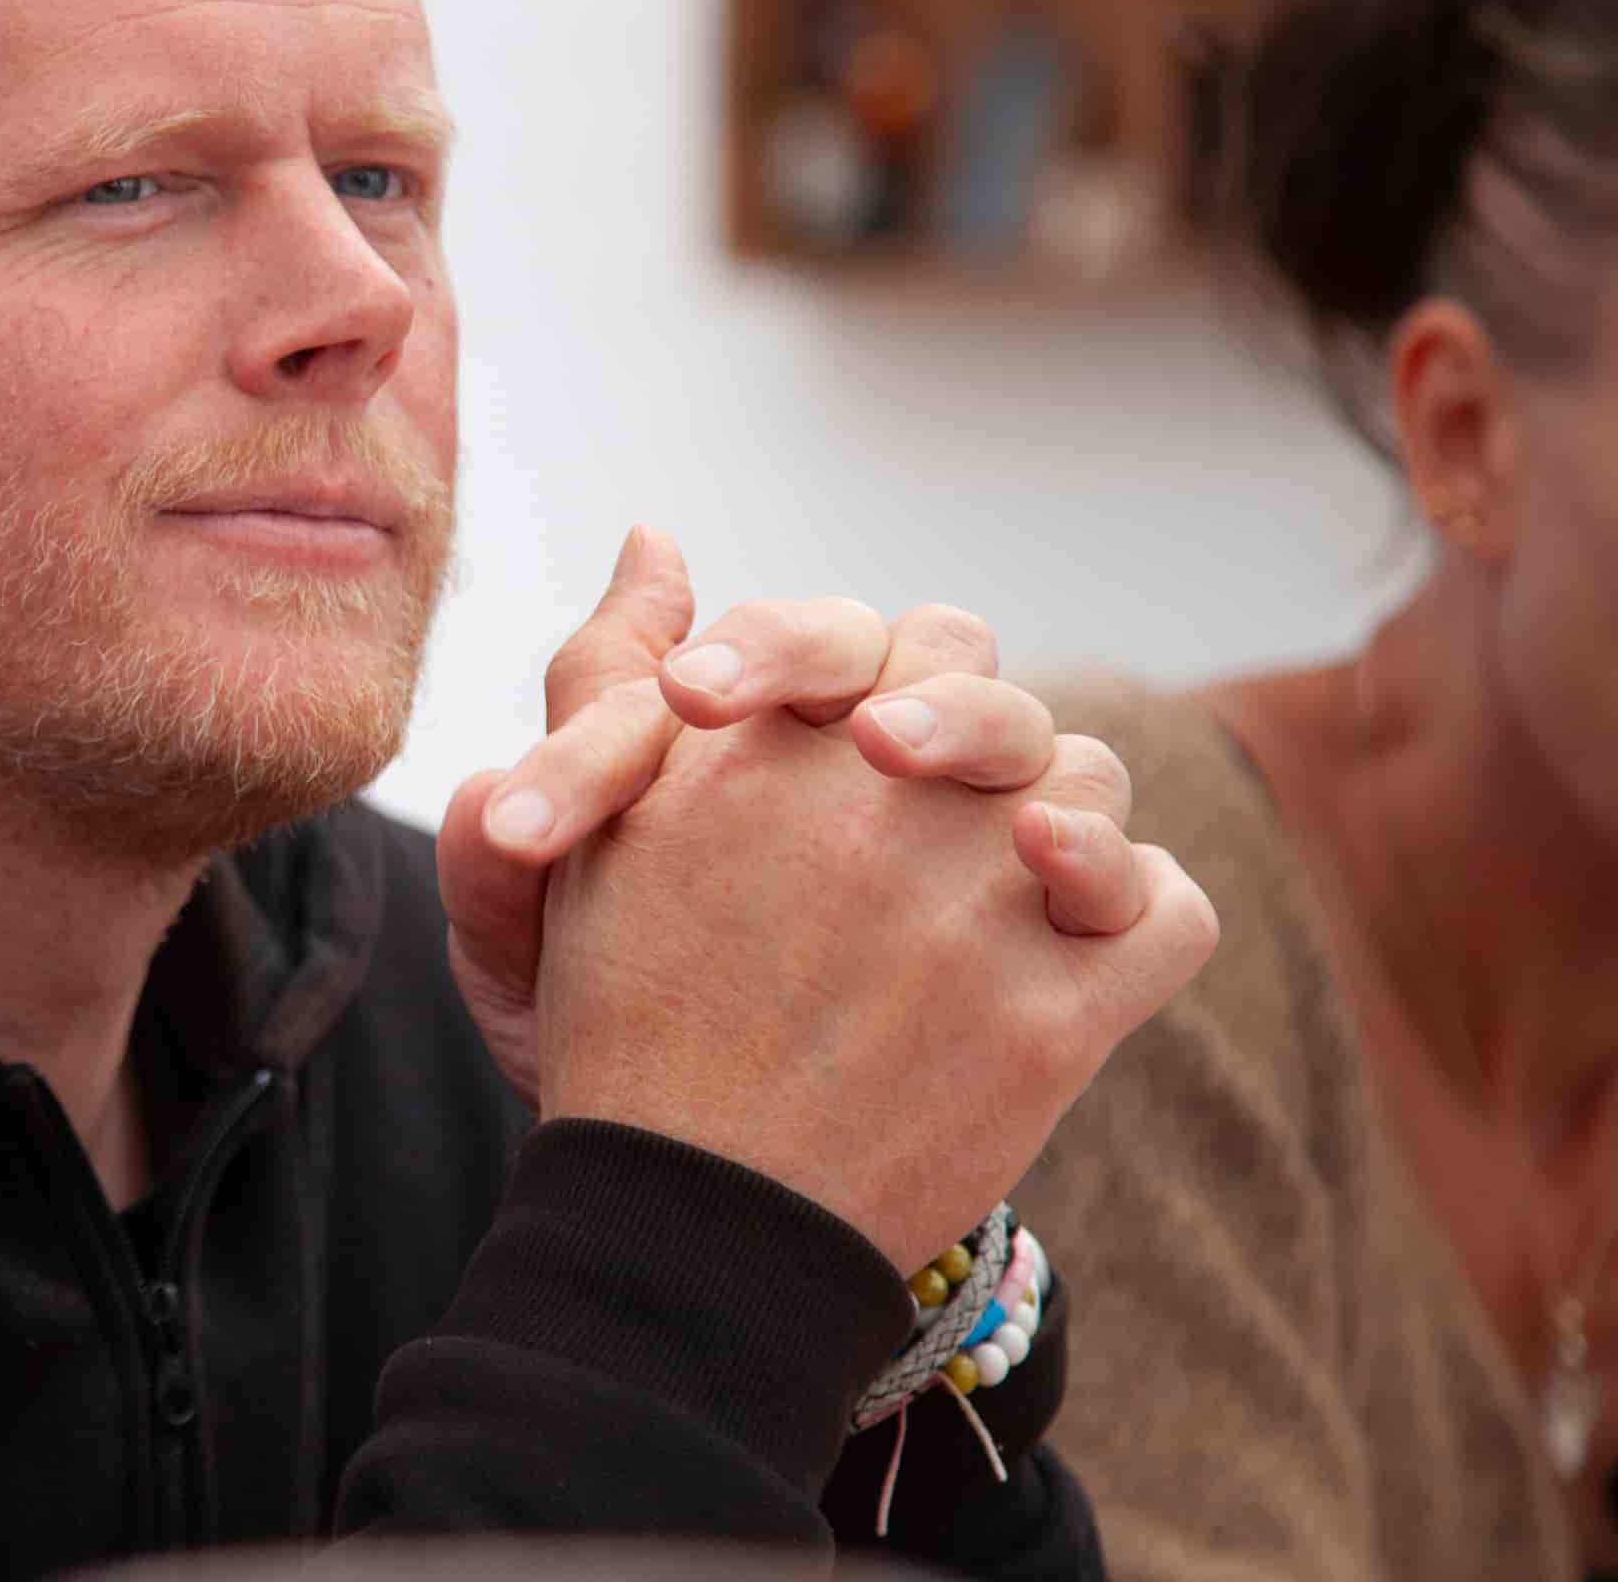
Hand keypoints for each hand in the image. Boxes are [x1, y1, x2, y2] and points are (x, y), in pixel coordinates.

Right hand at [494, 544, 1216, 1270]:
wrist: (692, 1221)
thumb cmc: (629, 1015)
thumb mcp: (586, 827)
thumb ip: (612, 666)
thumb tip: (658, 537)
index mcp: (762, 747)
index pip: (889, 643)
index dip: (882, 687)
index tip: (847, 752)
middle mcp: (878, 807)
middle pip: (994, 691)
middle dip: (972, 730)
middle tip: (923, 803)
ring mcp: (976, 913)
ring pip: (1094, 790)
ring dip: (1063, 823)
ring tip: (1000, 882)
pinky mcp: (1057, 1025)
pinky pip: (1172, 916)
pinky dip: (1145, 916)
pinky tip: (1081, 940)